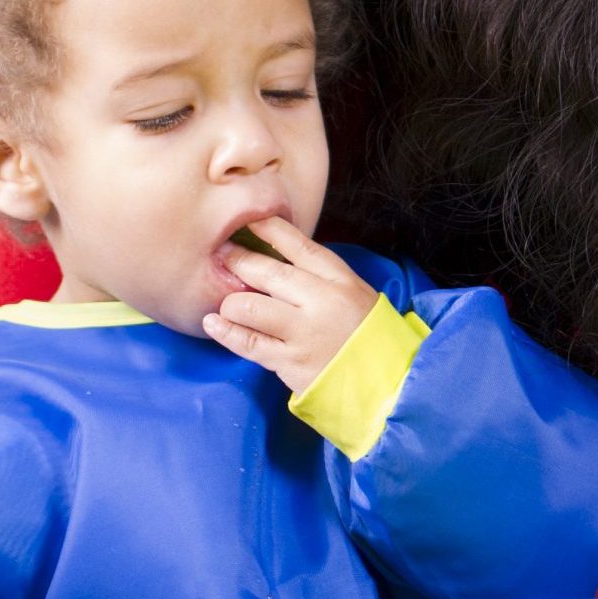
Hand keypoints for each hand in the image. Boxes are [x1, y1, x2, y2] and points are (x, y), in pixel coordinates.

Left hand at [203, 216, 379, 393]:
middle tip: (222, 255)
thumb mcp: (353, 293)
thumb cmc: (364, 332)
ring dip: (231, 302)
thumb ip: (320, 276)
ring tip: (226, 302)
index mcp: (340, 280)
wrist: (383, 378)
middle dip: (239, 261)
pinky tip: (214, 323)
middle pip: (269, 273)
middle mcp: (322, 302)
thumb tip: (275, 255)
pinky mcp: (289, 361)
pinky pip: (247, 342)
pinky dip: (225, 331)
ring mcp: (304, 332)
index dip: (271, 230)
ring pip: (250, 307)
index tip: (249, 220)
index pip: (300, 247)